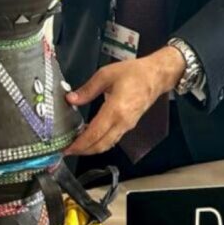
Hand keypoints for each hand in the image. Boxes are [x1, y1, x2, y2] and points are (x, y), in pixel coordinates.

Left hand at [64, 46, 184, 155]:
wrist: (156, 76)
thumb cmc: (134, 73)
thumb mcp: (106, 75)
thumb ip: (87, 89)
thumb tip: (71, 99)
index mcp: (115, 110)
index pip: (95, 134)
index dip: (80, 144)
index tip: (67, 148)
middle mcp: (122, 122)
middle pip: (101, 145)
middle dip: (83, 151)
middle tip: (68, 150)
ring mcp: (127, 125)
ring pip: (107, 144)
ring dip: (91, 148)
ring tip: (77, 145)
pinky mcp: (129, 125)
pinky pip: (113, 138)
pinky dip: (100, 142)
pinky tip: (91, 136)